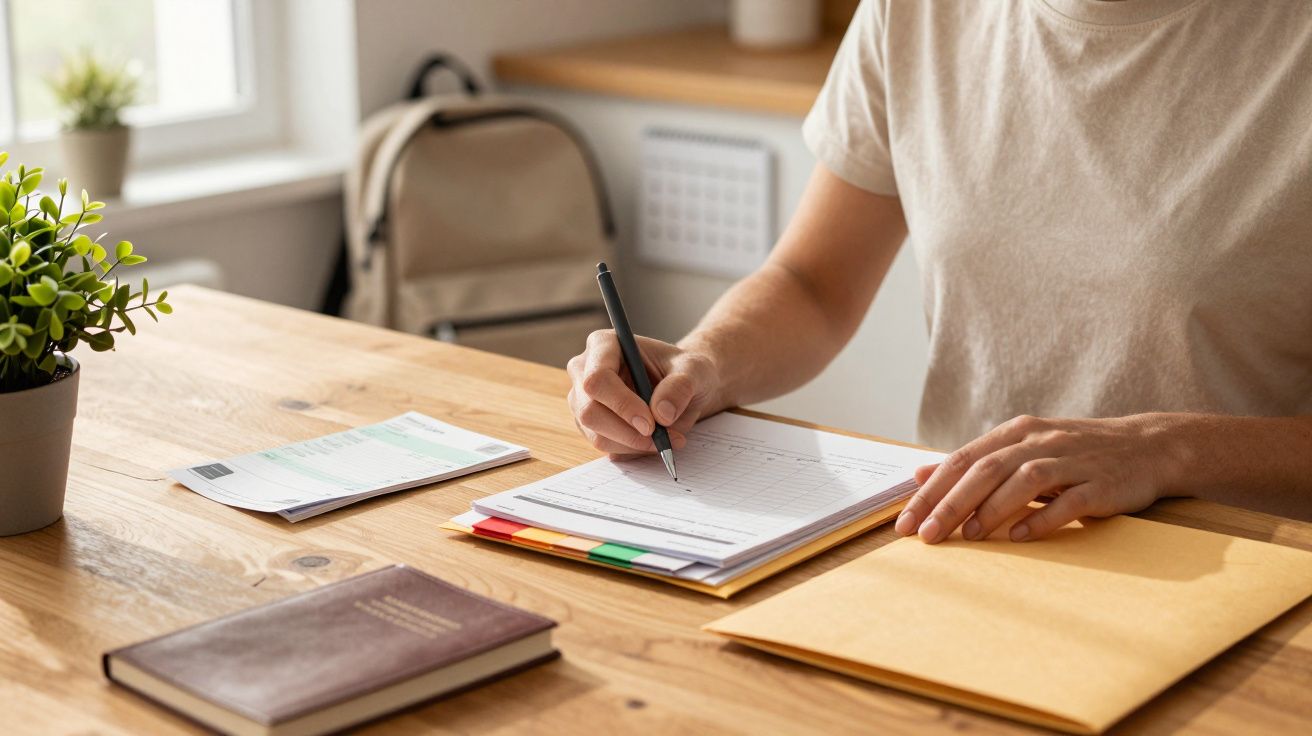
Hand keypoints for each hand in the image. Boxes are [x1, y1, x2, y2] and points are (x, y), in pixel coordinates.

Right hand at [566, 330, 720, 456]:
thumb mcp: (694, 370)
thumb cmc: (683, 370)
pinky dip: (632, 450)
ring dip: (633, 444)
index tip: (651, 424)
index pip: (597, 378)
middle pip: (589, 410)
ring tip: (668, 439)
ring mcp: (583, 399)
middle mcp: (585, 370)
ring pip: (596, 433)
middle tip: (661, 439)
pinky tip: (654, 441)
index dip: (622, 404)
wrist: (683, 386)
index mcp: (604, 344)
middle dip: (627, 432)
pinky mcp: (590, 424)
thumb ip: (680, 386)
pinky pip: (605, 445)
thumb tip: (661, 414)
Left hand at [895, 414, 1179, 542]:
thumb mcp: (1021, 450)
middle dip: (950, 503)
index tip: (906, 522)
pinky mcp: (1102, 483)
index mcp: (1016, 432)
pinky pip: (1069, 501)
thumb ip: (974, 463)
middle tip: (926, 536)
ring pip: (1023, 480)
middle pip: (986, 469)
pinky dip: (1042, 518)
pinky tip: (1018, 537)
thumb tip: (920, 474)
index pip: (962, 460)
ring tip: (967, 536)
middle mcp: (1040, 441)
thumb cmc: (1076, 454)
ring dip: (991, 509)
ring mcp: (1072, 460)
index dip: (931, 491)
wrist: (1150, 447)